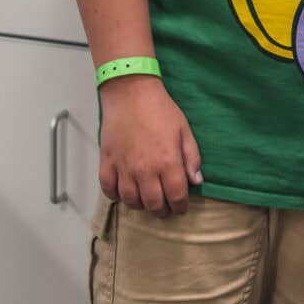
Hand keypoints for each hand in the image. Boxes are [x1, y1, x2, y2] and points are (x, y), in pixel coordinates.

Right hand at [98, 78, 202, 215]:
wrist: (131, 92)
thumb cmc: (159, 108)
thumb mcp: (184, 130)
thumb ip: (192, 158)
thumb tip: (196, 180)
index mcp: (168, 162)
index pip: (176, 197)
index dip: (180, 207)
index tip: (181, 207)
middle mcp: (145, 169)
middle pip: (154, 204)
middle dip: (162, 211)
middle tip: (165, 208)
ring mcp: (124, 167)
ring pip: (131, 201)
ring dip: (140, 205)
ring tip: (146, 200)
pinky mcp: (107, 162)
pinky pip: (108, 189)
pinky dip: (116, 196)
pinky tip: (124, 192)